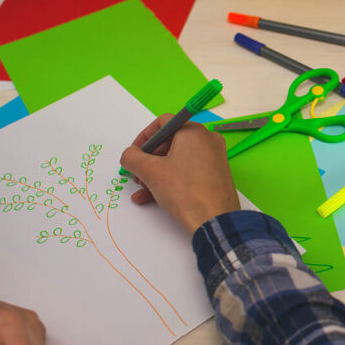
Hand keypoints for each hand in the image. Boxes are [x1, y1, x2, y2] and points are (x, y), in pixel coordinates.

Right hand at [120, 114, 240, 232]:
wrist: (214, 221)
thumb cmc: (185, 191)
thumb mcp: (151, 171)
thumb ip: (132, 157)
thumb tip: (129, 154)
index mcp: (194, 132)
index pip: (163, 123)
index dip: (144, 137)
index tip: (134, 153)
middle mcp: (207, 140)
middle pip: (169, 142)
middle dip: (149, 159)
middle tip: (137, 174)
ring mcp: (213, 158)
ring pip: (177, 160)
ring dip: (156, 173)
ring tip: (142, 189)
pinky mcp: (215, 175)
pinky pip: (187, 172)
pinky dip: (170, 180)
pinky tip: (149, 197)